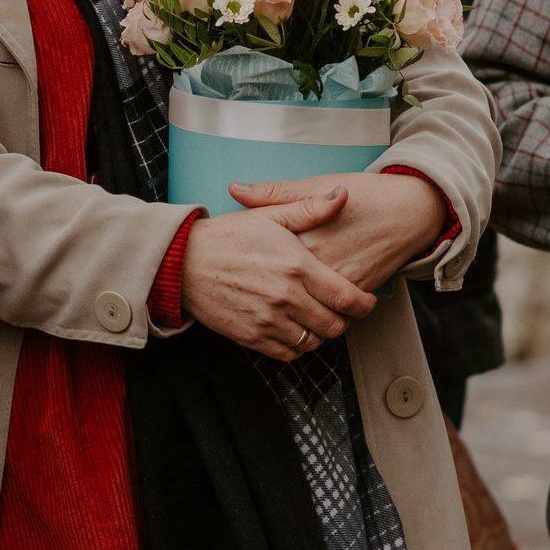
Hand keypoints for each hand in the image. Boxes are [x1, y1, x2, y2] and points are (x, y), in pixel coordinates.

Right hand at [181, 186, 372, 361]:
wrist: (183, 262)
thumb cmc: (228, 236)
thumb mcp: (271, 216)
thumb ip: (311, 209)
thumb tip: (343, 195)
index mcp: (297, 266)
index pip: (348, 298)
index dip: (364, 305)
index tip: (366, 303)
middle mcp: (287, 297)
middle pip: (335, 325)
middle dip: (344, 320)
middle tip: (340, 311)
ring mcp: (269, 320)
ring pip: (314, 342)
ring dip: (320, 334)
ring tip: (316, 319)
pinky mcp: (252, 337)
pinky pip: (289, 353)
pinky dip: (298, 346)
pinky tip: (295, 330)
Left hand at [228, 171, 449, 295]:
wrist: (412, 211)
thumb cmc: (365, 194)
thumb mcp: (315, 184)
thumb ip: (274, 192)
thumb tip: (235, 189)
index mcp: (305, 238)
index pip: (264, 260)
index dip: (247, 263)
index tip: (236, 264)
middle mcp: (323, 265)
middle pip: (281, 287)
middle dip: (265, 288)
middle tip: (250, 285)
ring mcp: (342, 282)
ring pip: (306, 305)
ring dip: (291, 304)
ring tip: (274, 297)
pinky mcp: (358, 292)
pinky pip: (330, 309)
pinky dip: (316, 308)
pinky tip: (306, 302)